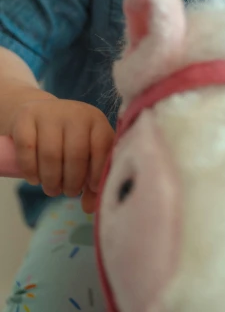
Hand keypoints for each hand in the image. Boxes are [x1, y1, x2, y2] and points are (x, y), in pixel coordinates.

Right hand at [8, 95, 114, 213]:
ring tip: (52, 189)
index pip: (102, 146)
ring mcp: (50, 113)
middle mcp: (75, 113)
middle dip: (72, 181)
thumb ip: (91, 181)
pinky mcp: (26, 117)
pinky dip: (30, 169)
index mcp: (96, 120)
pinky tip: (34, 179)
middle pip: (76, 153)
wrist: (41, 113)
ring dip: (51, 179)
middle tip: (68, 192)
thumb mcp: (86, 153)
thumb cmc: (69, 139)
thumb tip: (89, 208)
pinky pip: (27, 148)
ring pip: (51, 153)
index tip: (90, 189)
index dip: (97, 172)